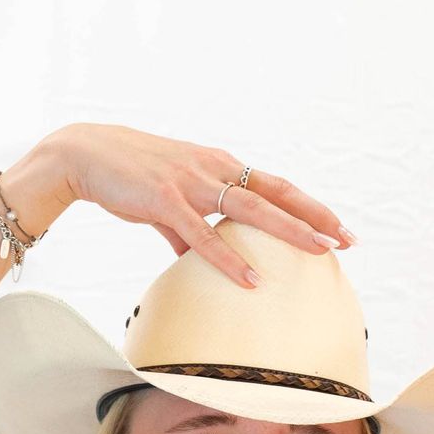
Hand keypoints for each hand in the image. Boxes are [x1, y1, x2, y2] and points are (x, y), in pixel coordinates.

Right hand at [39, 122, 352, 288]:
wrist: (85, 154)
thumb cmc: (130, 176)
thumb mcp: (170, 200)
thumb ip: (188, 229)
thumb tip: (198, 258)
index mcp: (220, 165)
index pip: (276, 186)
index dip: (309, 206)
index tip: (339, 227)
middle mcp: (214, 169)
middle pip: (277, 193)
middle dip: (315, 216)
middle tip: (348, 239)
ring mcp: (191, 183)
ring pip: (251, 209)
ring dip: (289, 230)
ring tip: (319, 250)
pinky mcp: (165, 200)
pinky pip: (202, 235)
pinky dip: (229, 258)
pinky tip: (251, 279)